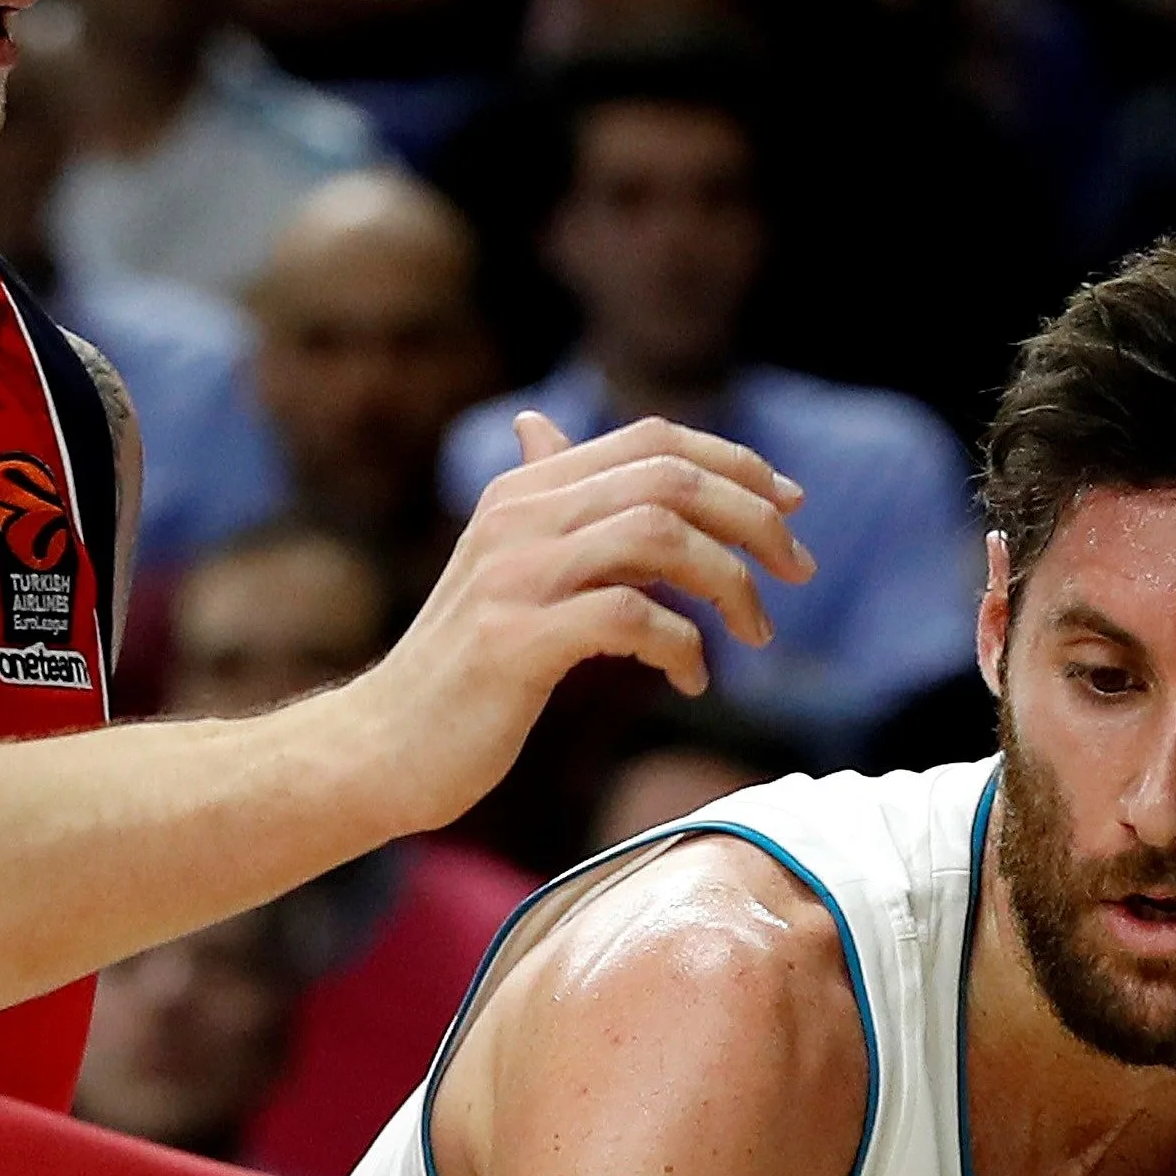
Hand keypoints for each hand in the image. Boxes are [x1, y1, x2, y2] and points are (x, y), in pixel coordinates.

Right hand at [340, 411, 812, 827]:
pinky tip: (692, 680)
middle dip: (752, 519)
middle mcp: (518, 516)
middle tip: (796, 573)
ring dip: (728, 581)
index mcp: (525, 491)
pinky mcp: (513, 641)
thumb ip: (539, 502)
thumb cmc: (458, 667)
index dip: (736, 464)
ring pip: (658, 534)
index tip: (790, 508)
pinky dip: (682, 645)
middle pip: (669, 477)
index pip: (653, 439)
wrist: (378, 748)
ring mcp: (513, 576)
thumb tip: (541, 427)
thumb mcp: (499, 567)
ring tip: (756, 632)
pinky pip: (629, 616)